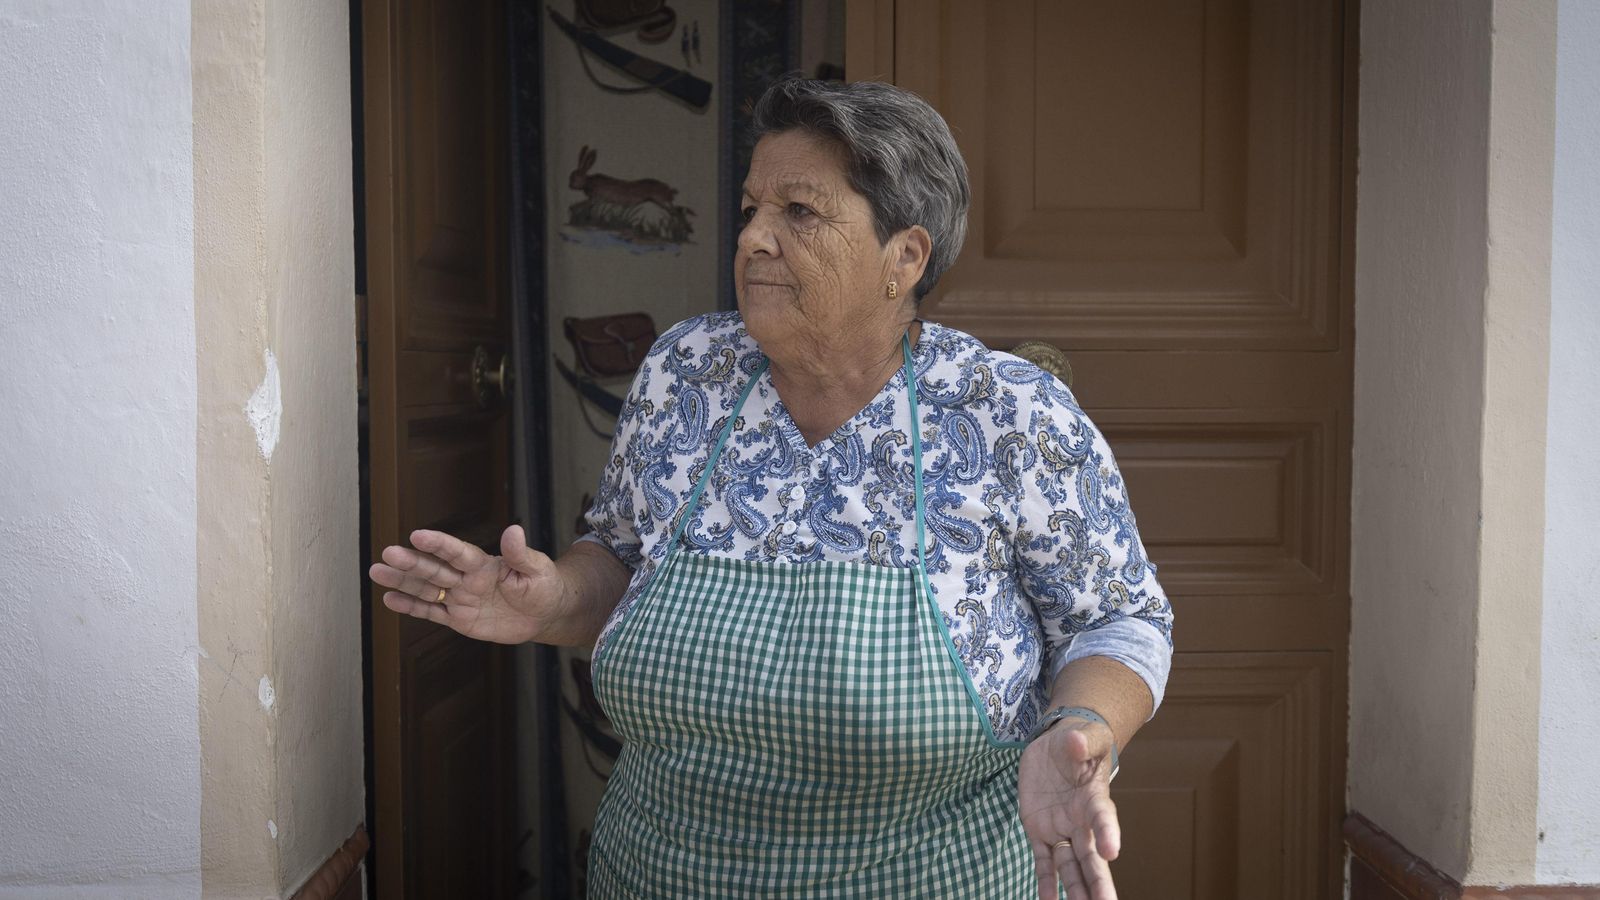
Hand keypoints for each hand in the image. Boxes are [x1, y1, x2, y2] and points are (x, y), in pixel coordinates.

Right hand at [368, 525, 567, 644]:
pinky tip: (390, 599)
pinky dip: (411, 607)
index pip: (457, 552)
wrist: (545, 613)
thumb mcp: (536, 568)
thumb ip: (520, 553)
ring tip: (377, 572)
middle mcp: (467, 578)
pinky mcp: (459, 618)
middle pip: (435, 569)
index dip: (438, 544)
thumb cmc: (544, 585)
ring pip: (427, 589)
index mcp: (484, 564)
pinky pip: (431, 612)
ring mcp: (460, 597)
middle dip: (411, 563)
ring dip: (403, 582)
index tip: (417, 535)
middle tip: (387, 554)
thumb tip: (513, 530)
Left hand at [1018, 719, 1120, 899]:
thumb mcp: (1084, 736)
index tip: (1112, 851)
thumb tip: (1076, 742)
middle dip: (1099, 881)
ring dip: (1076, 889)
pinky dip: (1046, 881)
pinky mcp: (1039, 831)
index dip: (1108, 833)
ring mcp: (1061, 829)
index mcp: (1095, 798)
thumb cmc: (1077, 742)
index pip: (1103, 818)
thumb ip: (1082, 740)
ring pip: (1071, 865)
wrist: (1057, 747)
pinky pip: (1043, 860)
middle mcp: (1082, 821)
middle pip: (1092, 856)